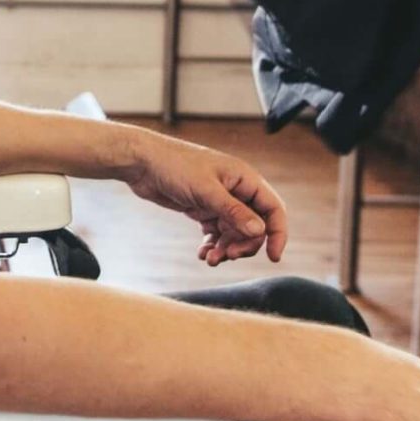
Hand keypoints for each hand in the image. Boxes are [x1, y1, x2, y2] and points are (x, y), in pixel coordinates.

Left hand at [106, 126, 288, 265]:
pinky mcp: (202, 208)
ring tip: (210, 258)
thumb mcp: (206, 191)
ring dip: (226, 248)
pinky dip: (212, 245)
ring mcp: (219, 200)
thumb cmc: (174, 166)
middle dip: (244, 244)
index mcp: (245, 178)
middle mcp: (236, 189)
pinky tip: (203, 254)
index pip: (273, 209)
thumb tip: (260, 231)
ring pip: (234, 232)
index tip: (273, 257)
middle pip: (254, 226)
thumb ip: (234, 212)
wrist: (141, 162)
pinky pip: (216, 233)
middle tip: (226, 256)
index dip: (278, 233)